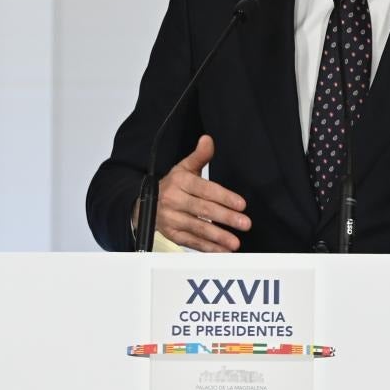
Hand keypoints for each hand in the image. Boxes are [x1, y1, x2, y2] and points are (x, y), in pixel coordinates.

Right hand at [152, 135, 250, 251]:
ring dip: (218, 236)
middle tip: (245, 223)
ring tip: (235, 241)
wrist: (145, 203)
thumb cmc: (173, 184)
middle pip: (203, 210)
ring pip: (198, 228)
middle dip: (226, 218)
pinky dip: (208, 248)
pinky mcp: (171, 234)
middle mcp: (174, 200)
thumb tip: (208, 139)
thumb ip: (200, 155)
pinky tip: (223, 250)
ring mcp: (172, 219)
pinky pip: (191, 242)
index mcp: (180, 182)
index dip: (224, 197)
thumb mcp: (184, 167)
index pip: (205, 190)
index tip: (241, 204)